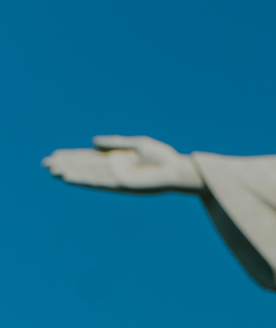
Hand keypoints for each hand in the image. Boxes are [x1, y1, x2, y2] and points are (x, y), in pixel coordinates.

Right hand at [42, 135, 203, 191]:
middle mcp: (114, 170)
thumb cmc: (162, 158)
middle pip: (85, 166)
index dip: (72, 157)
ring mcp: (117, 177)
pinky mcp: (122, 184)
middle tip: (45, 164)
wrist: (177, 170)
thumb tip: (93, 142)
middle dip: (66, 165)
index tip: (55, 156)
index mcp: (116, 159)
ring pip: (88, 174)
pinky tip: (71, 177)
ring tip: (53, 170)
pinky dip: (84, 179)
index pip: (89, 158)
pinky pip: (99, 181)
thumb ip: (115, 143)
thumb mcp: (137, 145)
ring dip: (71, 172)